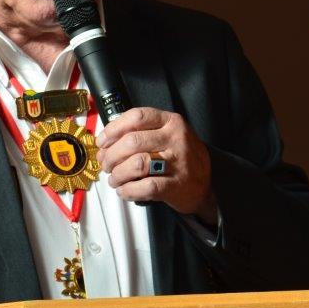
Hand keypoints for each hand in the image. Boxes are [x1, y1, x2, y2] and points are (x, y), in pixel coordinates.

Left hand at [96, 107, 216, 223]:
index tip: (102, 141)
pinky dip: (128, 190)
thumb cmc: (179, 156)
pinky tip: (124, 190)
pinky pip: (145, 187)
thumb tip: (105, 144)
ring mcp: (177, 162)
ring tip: (114, 178)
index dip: (113, 129)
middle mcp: (175, 138)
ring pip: (137, 164)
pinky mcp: (176, 185)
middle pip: (132, 142)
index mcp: (170, 121)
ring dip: (118, 174)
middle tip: (106, 164)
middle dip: (111, 155)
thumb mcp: (166, 134)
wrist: (206, 182)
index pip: (136, 117)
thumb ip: (140, 132)